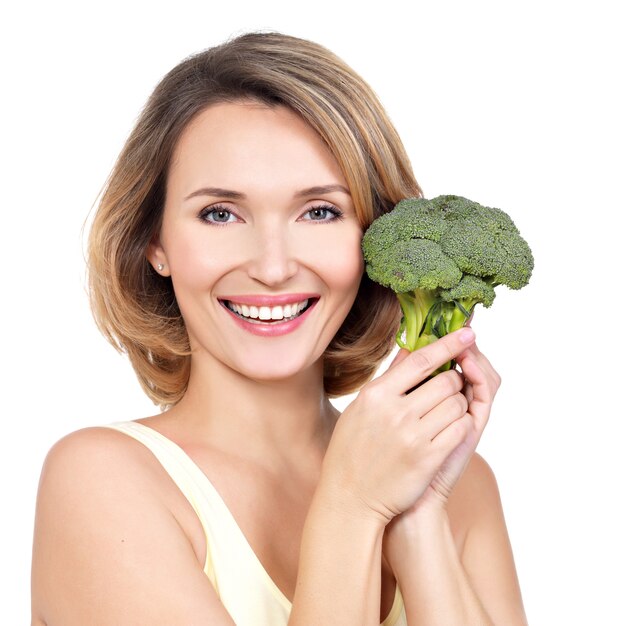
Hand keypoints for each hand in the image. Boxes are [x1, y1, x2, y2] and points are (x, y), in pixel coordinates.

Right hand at [317, 328, 476, 526]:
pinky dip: (460, 425)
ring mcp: (412, 435)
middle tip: (446, 390)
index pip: (421, 359)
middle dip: (453, 382)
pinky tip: (448, 431)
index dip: (448, 343)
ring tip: (443, 414)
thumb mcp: (362, 409)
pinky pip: (460, 429)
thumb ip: (389, 378)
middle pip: (446, 380)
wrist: (350, 499)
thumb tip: (411, 348)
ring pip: (457, 404)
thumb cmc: (352, 450)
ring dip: (458, 405)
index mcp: (376, 394)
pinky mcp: (427, 458)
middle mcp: (394, 411)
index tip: (468, 332)